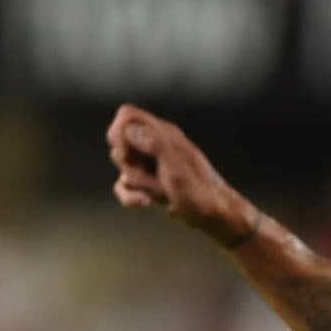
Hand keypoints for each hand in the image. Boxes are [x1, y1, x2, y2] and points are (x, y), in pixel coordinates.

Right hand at [105, 103, 257, 246]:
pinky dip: (131, 197)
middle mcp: (154, 145)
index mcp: (163, 134)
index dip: (119, 131)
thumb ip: (155, 145)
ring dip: (136, 183)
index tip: (127, 153)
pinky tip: (147, 202)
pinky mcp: (147, 182)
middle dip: (129, 164)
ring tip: (160, 191)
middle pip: (119, 142)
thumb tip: (131, 129)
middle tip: (152, 176)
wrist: (212, 215)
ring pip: (122, 166)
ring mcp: (149, 164)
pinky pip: (123, 186)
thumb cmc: (200, 191)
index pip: (128, 115)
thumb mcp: (177, 167)